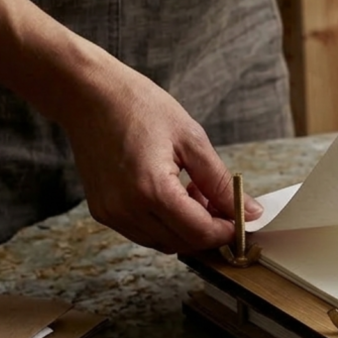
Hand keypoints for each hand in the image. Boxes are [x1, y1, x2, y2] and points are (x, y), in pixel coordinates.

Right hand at [60, 61, 261, 254]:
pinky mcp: (103, 212)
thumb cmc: (138, 107)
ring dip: (187, 228)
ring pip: (164, 243)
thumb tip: (250, 211)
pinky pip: (144, 233)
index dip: (227, 231)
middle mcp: (127, 209)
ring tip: (194, 192)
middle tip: (221, 201)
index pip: (200, 232)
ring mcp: (111, 214)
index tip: (243, 219)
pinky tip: (173, 195)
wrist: (86, 95)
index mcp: (152, 190)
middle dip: (209, 230)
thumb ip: (221, 183)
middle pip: (184, 243)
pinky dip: (165, 224)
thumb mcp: (192, 140)